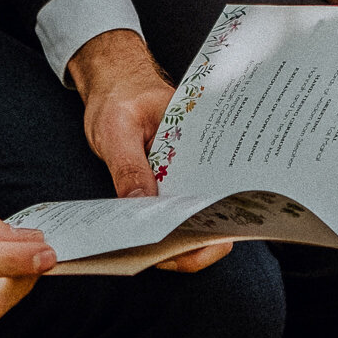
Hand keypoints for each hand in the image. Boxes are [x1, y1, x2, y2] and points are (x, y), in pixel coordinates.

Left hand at [62, 26, 229, 271]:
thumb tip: (140, 207)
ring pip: (194, 221)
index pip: (225, 190)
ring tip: (147, 250)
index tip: (191, 243)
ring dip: (175, 241)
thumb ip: (129, 167)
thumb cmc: (120, 95)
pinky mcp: (168, 185)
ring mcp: (186, 176)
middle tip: (162, 256)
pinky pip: (170, 214)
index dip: (217, 224)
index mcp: (205, 142)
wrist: (112, 80)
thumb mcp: (118, 127)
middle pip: (216, 217)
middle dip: (195, 244)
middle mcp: (202, 163)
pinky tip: (142, 235)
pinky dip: (159, 229)